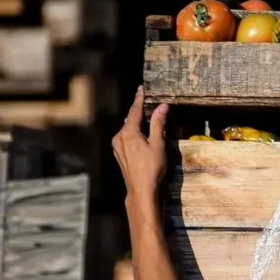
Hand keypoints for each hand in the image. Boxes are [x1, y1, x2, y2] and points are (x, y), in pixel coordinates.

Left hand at [112, 86, 169, 205]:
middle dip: (138, 111)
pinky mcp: (119, 154)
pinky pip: (126, 137)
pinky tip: (140, 134)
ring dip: (136, 122)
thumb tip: (162, 106)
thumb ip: (158, 124)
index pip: (135, 111)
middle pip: (130, 119)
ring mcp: (117, 147)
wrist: (141, 190)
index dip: (139, 99)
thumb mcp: (158, 144)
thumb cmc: (151, 168)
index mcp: (128, 133)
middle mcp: (119, 137)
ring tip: (146, 117)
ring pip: (127, 129)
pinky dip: (133, 132)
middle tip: (146, 101)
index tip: (141, 89)